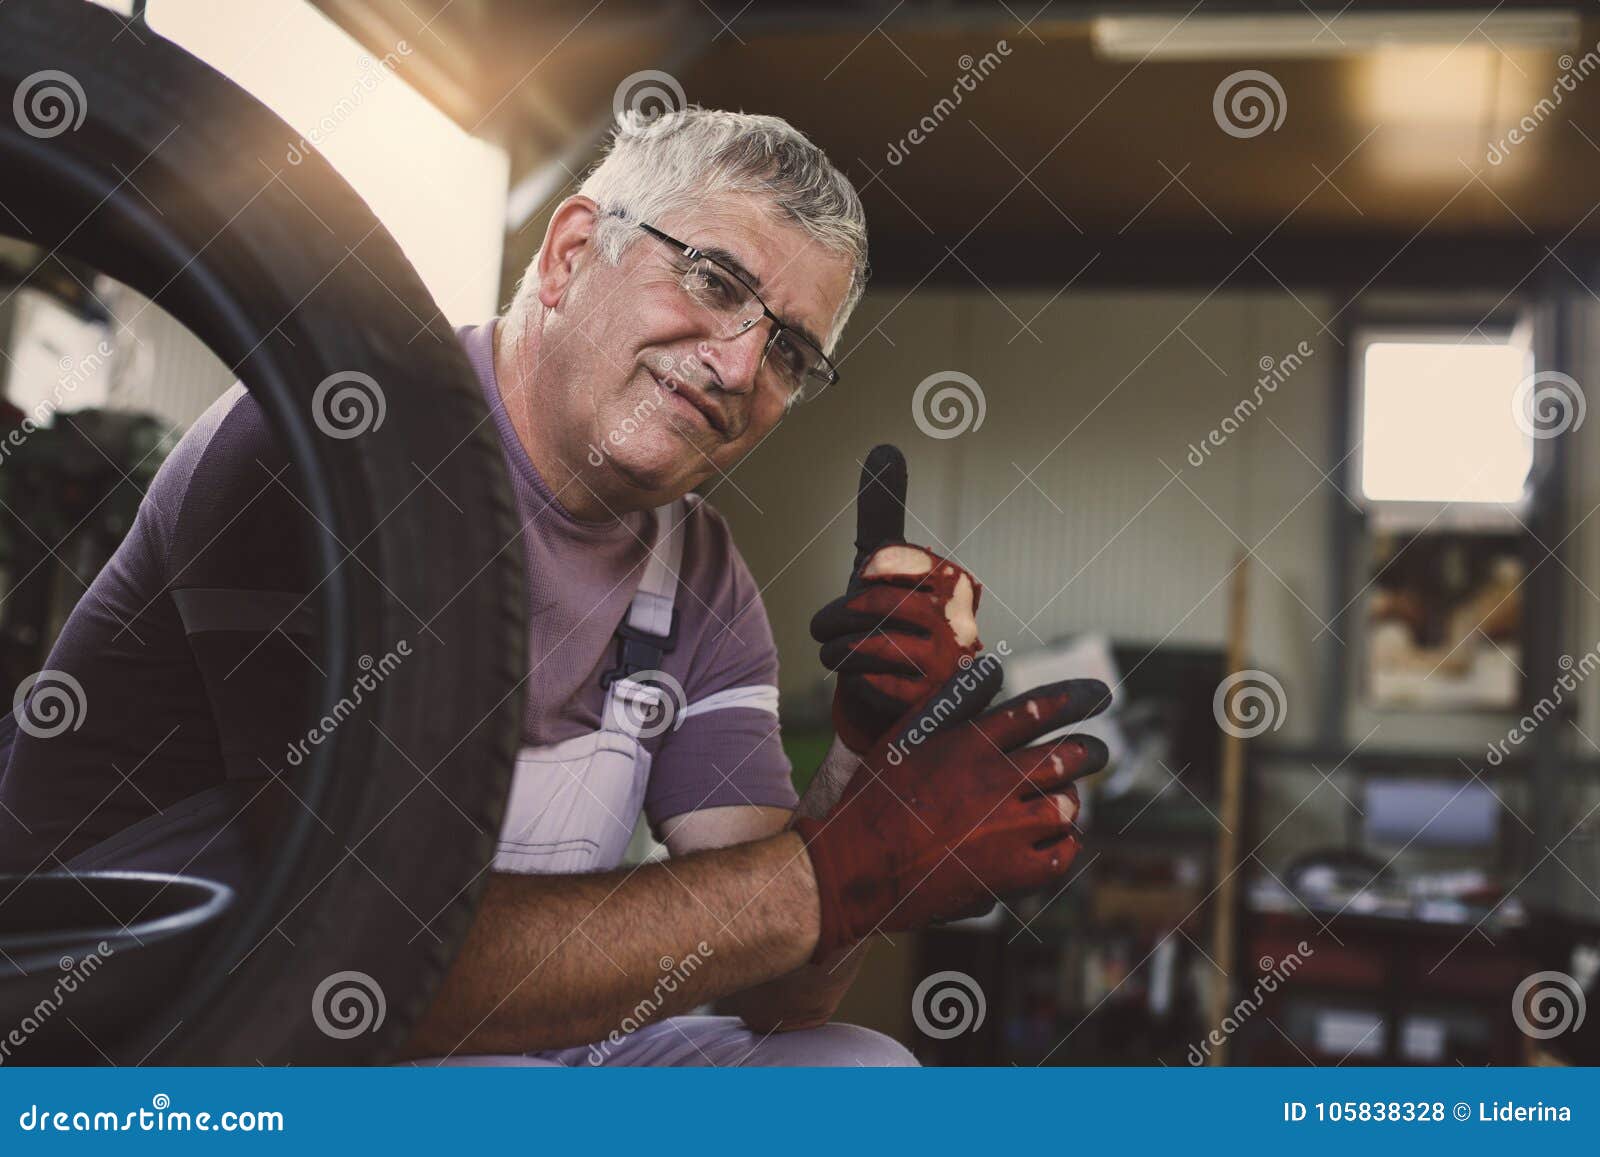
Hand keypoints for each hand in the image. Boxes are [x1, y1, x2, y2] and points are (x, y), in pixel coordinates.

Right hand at [794, 659, 1110, 959]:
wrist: (857, 868)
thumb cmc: (877, 797)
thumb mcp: (906, 736)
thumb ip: (952, 700)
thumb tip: (991, 666)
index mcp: (970, 743)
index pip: (1041, 709)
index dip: (1078, 697)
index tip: (1101, 695)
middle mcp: (995, 781)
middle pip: (1069, 755)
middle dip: (1089, 751)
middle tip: (1095, 752)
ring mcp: (1007, 830)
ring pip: (1068, 804)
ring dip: (1068, 799)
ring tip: (1060, 800)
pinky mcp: (1011, 874)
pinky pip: (1063, 853)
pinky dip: (1063, 843)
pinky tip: (1052, 839)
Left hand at [810, 445, 984, 753]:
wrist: (903, 705)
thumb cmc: (891, 627)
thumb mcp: (884, 568)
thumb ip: (883, 513)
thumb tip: (886, 446)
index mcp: (951, 580)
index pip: (880, 564)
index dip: (859, 579)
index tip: (865, 588)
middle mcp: (960, 619)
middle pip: (867, 607)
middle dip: (833, 620)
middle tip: (826, 630)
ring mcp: (948, 664)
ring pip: (863, 646)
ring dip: (838, 653)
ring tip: (840, 656)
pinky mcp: (932, 703)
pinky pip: (869, 682)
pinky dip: (854, 682)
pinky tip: (865, 683)